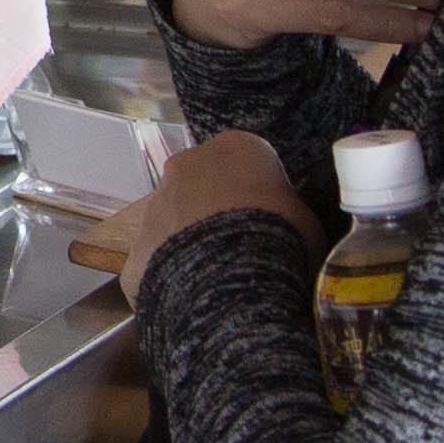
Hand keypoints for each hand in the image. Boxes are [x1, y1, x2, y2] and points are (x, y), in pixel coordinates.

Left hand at [110, 130, 308, 279]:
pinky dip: (174, 273)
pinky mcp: (137, 245)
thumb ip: (287, 208)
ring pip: (176, 218)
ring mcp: (155, 204)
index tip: (272, 218)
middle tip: (244, 246)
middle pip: (204, 183)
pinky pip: (159, 258)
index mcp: (236, 148)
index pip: (248, 160)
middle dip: (219, 209)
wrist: (232, 283)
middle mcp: (186, 165)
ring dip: (194, 239)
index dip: (261, 191)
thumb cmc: (282, 240)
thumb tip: (280, 219)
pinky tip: (196, 295)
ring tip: (221, 275)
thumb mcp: (306, 218)